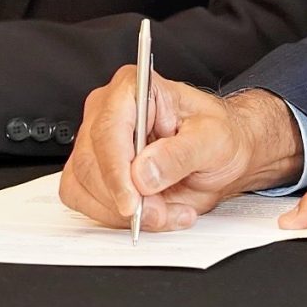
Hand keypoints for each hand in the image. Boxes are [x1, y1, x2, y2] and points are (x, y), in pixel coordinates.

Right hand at [59, 72, 302, 230]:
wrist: (221, 154)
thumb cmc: (217, 136)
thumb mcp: (214, 140)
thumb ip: (180, 154)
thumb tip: (144, 172)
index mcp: (135, 89)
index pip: (109, 128)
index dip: (117, 169)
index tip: (133, 201)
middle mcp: (108, 111)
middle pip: (92, 162)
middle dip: (126, 198)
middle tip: (162, 212)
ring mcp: (96, 141)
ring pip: (86, 185)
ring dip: (124, 212)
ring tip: (167, 210)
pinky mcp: (92, 170)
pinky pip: (84, 200)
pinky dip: (115, 217)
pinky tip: (150, 212)